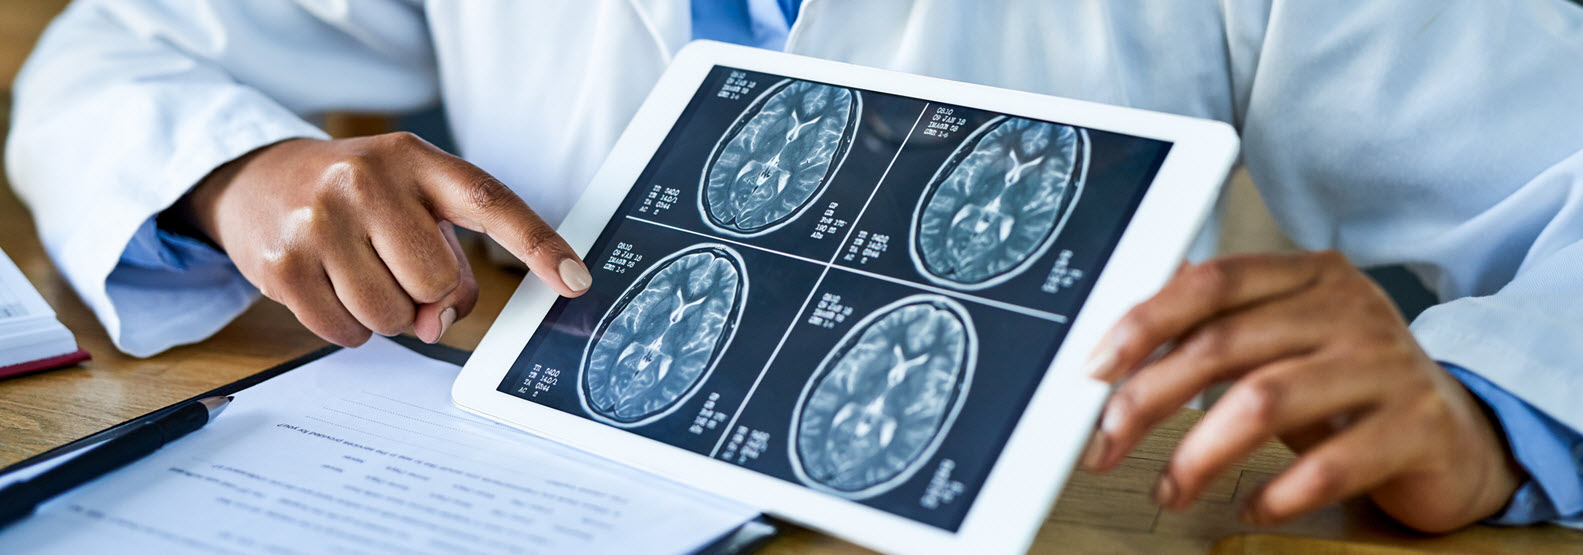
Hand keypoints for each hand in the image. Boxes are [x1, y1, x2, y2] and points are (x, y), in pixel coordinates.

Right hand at [174, 132, 590, 345]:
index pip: (489, 202)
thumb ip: (449, 263)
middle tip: (397, 268)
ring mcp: (319, 220)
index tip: (576, 281)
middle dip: (428, 293)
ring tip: (360, 273)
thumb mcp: (412, 205)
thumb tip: (435, 325)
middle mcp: (366, 180)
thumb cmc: (358, 200)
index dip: (538, 245)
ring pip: (393, 315)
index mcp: (415, 160)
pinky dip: (350, 327)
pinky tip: (332, 288)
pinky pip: (347, 332)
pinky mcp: (282, 263)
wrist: (259, 181)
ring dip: (387, 314)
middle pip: (437, 281)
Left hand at [1080, 251, 1521, 531]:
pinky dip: (1276, 492)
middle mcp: (1348, 311)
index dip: (1146, 321)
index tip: (1095, 366)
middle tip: (1106, 442)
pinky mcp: (1415, 427)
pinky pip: (1329, 464)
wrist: (1461, 434)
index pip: (1213, 281)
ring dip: (1199, 453)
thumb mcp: (1286, 340)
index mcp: (1309, 277)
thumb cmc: (1354, 385)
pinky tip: (1249, 505)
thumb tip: (1124, 331)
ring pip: (1265, 401)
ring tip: (1169, 490)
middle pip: (1224, 345)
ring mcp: (1386, 366)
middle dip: (1148, 397)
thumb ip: (1218, 326)